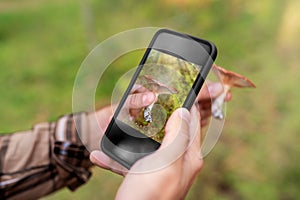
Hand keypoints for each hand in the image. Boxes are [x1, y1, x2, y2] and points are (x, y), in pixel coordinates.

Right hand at [91, 82, 230, 174]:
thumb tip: (184, 111)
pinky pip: (130, 161)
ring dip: (131, 134)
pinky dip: (116, 158)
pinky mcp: (143, 177)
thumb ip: (177, 135)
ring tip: (119, 123)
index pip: (193, 121)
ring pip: (147, 143)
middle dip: (158, 114)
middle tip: (148, 98)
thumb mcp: (166, 161)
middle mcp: (176, 162)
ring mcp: (158, 169)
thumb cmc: (149, 195)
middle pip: (170, 129)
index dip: (191, 102)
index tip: (184, 85)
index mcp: (187, 156)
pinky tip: (99, 155)